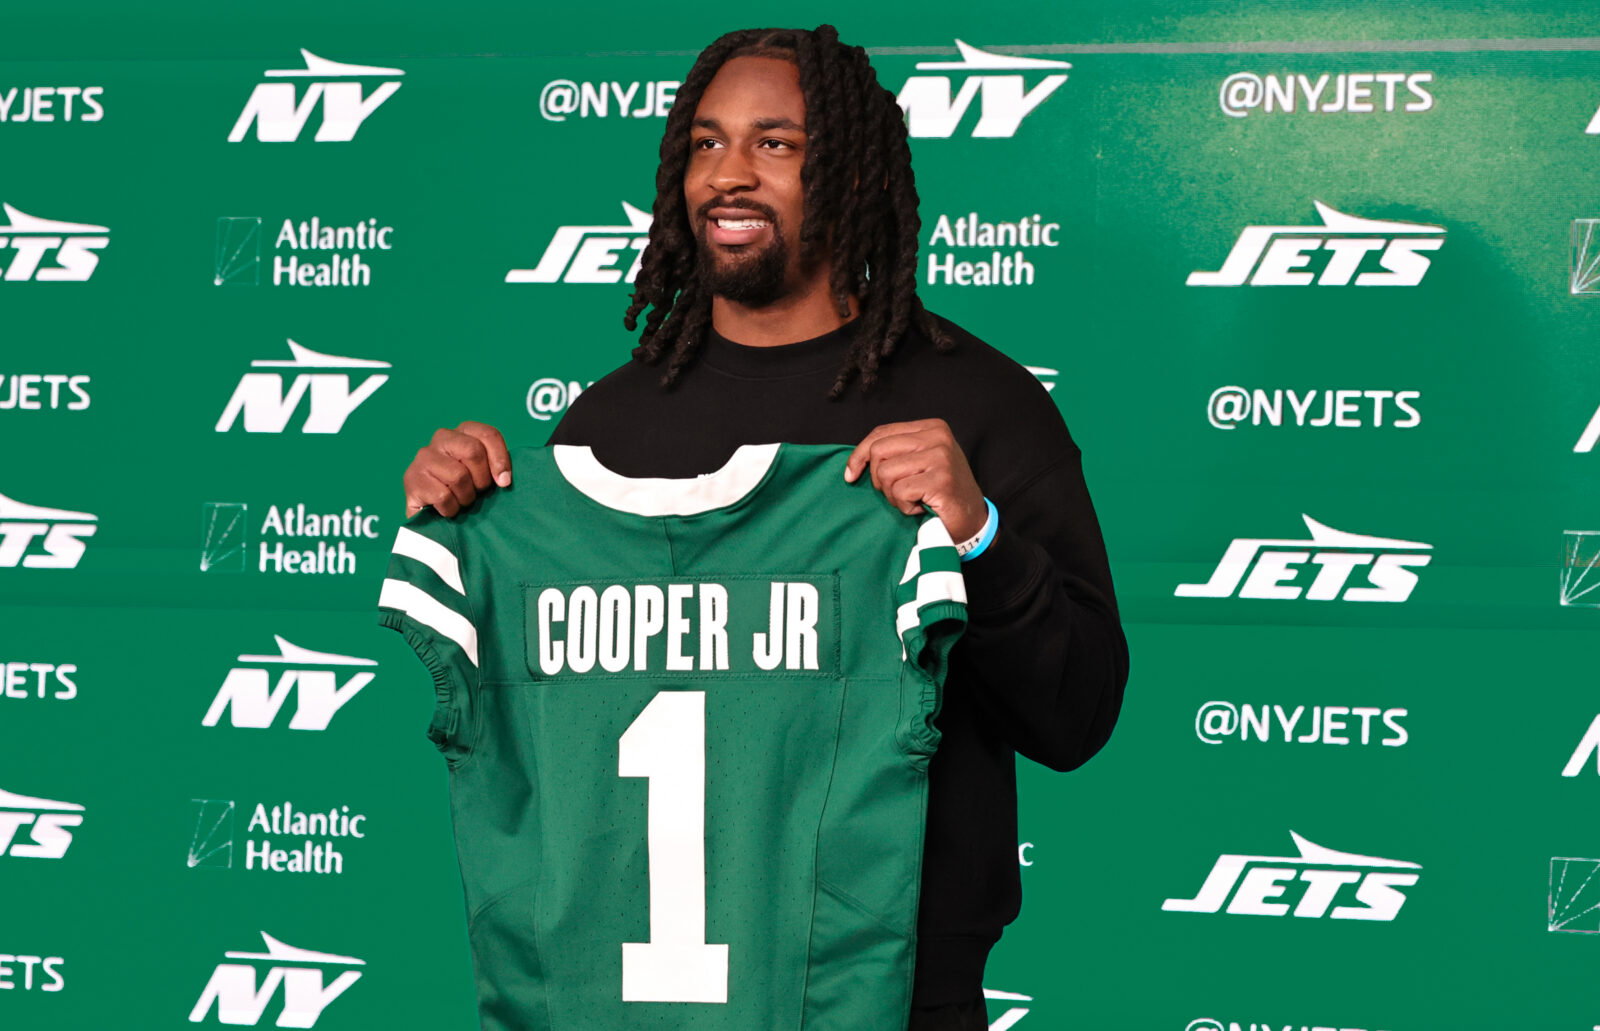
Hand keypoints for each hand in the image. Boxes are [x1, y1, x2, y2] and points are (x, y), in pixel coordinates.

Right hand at [403, 421, 511, 517]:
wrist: (433, 518)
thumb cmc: (465, 492)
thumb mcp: (484, 476)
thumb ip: (496, 469)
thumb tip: (504, 479)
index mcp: (463, 433)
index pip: (488, 434)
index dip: (500, 459)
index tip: (504, 482)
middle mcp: (441, 438)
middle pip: (473, 451)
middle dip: (481, 479)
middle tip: (477, 492)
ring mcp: (424, 457)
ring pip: (458, 475)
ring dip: (466, 497)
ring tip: (460, 501)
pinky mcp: (412, 479)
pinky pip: (443, 496)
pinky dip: (450, 509)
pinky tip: (445, 508)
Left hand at [843, 419, 986, 540]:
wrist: (973, 519)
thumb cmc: (941, 492)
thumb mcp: (919, 462)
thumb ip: (896, 452)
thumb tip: (856, 460)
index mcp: (931, 427)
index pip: (881, 433)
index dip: (859, 454)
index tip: (851, 474)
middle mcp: (938, 437)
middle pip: (879, 451)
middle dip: (878, 478)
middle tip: (897, 493)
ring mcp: (941, 457)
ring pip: (885, 473)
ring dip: (893, 495)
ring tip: (913, 500)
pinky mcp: (941, 480)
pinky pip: (900, 491)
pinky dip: (905, 506)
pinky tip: (921, 508)